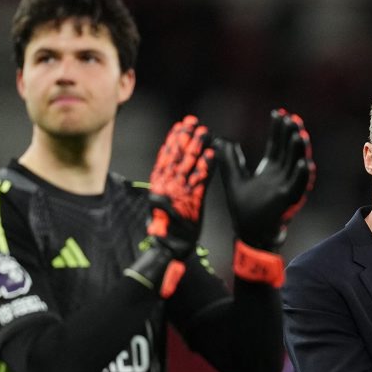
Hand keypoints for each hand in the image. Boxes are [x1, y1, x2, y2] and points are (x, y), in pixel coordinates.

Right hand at [147, 115, 214, 259]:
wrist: (168, 250)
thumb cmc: (165, 232)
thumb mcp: (160, 209)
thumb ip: (161, 193)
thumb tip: (162, 181)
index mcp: (158, 186)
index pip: (166, 159)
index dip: (173, 142)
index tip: (178, 127)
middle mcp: (168, 187)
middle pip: (178, 158)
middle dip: (185, 138)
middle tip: (192, 121)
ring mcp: (180, 194)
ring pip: (189, 165)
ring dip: (197, 147)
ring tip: (204, 131)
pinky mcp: (192, 203)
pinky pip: (201, 181)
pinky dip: (207, 167)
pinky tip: (213, 153)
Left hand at [216, 109, 315, 250]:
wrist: (249, 234)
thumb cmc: (243, 209)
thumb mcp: (234, 180)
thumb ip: (229, 161)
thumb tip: (222, 141)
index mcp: (270, 170)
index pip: (276, 145)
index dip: (278, 129)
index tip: (278, 112)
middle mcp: (281, 176)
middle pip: (288, 151)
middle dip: (290, 134)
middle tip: (291, 117)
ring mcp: (286, 188)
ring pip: (296, 166)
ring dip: (299, 151)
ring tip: (299, 134)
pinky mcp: (288, 202)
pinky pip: (299, 187)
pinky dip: (303, 176)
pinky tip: (305, 163)